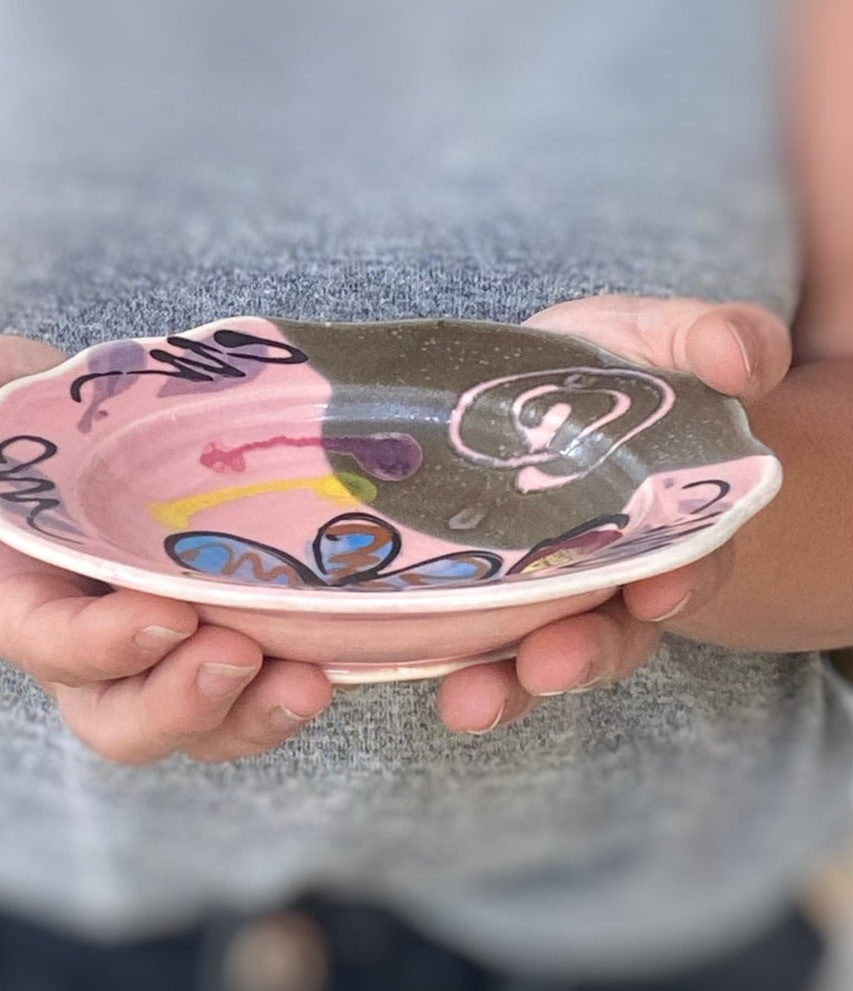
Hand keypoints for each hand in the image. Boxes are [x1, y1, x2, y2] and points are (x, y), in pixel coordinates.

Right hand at [0, 336, 331, 762]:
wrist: (53, 440)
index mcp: (13, 593)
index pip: (46, 642)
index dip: (103, 644)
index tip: (168, 612)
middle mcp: (83, 641)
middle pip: (119, 716)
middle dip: (180, 704)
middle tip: (241, 656)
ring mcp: (151, 646)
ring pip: (192, 721)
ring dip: (250, 714)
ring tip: (309, 681)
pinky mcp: (208, 631)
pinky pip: (244, 688)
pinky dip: (285, 684)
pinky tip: (330, 658)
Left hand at [436, 296, 791, 732]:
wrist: (533, 384)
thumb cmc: (611, 366)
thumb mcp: (663, 336)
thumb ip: (712, 338)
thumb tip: (740, 360)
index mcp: (664, 524)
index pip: (687, 566)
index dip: (678, 583)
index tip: (659, 593)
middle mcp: (606, 577)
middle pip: (608, 634)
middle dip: (581, 655)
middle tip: (546, 667)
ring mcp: (535, 593)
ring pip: (529, 654)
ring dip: (504, 684)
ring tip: (469, 699)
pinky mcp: (472, 591)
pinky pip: (459, 640)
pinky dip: (436, 662)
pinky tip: (401, 675)